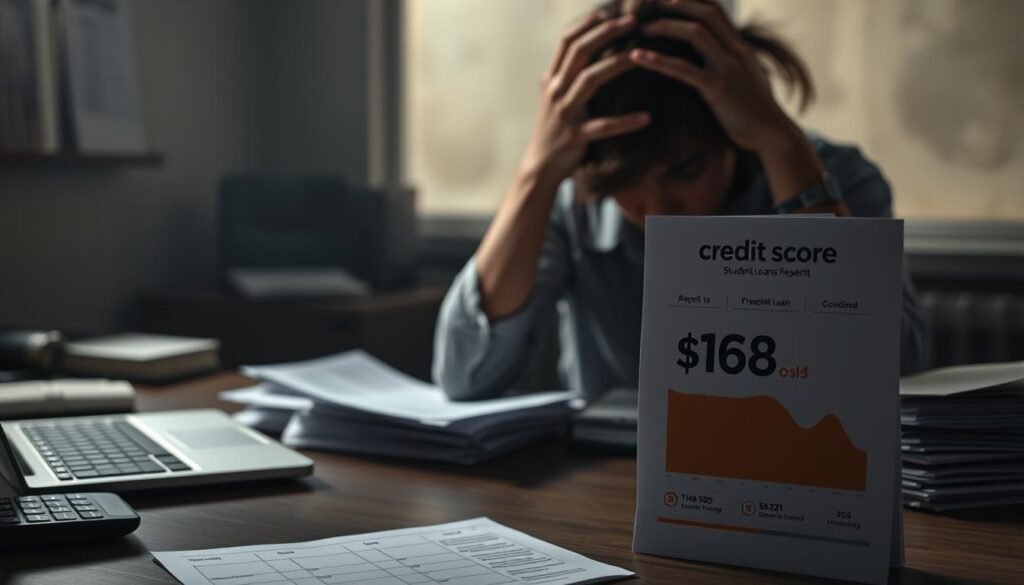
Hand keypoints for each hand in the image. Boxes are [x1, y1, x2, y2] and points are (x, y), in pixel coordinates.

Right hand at [519, 11, 650, 185]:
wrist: (541, 165)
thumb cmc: (555, 128)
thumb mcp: (556, 97)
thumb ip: (568, 74)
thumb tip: (592, 48)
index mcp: (552, 79)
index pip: (566, 42)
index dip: (586, 24)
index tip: (608, 11)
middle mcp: (556, 91)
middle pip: (580, 52)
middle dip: (606, 33)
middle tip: (632, 21)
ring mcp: (564, 113)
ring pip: (590, 80)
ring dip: (617, 64)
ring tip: (641, 56)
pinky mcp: (575, 136)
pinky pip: (603, 127)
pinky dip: (625, 122)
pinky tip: (647, 118)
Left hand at [629, 0, 793, 154]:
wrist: (771, 134)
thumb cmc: (754, 111)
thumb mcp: (745, 78)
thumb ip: (730, 63)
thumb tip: (713, 59)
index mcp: (739, 47)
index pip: (715, 10)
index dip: (690, 0)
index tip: (664, 1)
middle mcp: (735, 51)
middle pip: (706, 13)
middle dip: (675, 4)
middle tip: (647, 4)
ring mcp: (728, 68)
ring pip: (696, 33)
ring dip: (665, 26)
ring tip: (640, 28)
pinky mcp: (718, 89)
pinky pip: (685, 70)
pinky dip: (658, 61)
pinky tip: (637, 57)